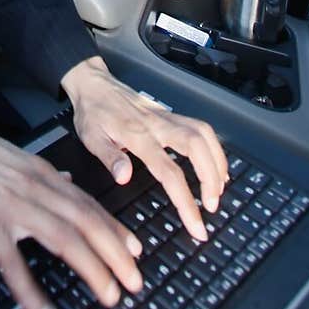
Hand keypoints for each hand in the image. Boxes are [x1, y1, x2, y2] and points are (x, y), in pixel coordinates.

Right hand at [0, 115, 142, 308]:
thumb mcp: (19, 158)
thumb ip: (46, 175)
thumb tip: (68, 181)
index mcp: (43, 175)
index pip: (88, 204)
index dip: (115, 229)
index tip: (135, 251)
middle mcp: (36, 189)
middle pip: (86, 222)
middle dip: (115, 254)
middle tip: (134, 282)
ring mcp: (14, 206)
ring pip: (63, 238)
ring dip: (92, 269)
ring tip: (109, 296)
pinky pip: (14, 262)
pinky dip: (31, 291)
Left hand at [61, 55, 228, 242]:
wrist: (94, 84)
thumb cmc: (92, 112)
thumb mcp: (91, 137)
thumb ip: (109, 157)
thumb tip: (124, 177)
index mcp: (138, 135)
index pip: (170, 172)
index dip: (186, 201)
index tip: (195, 224)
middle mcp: (158, 125)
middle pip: (197, 148)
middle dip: (211, 179)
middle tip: (212, 206)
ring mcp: (167, 118)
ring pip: (204, 135)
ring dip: (217, 162)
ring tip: (218, 188)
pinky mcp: (170, 115)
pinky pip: (200, 128)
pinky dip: (213, 147)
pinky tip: (214, 164)